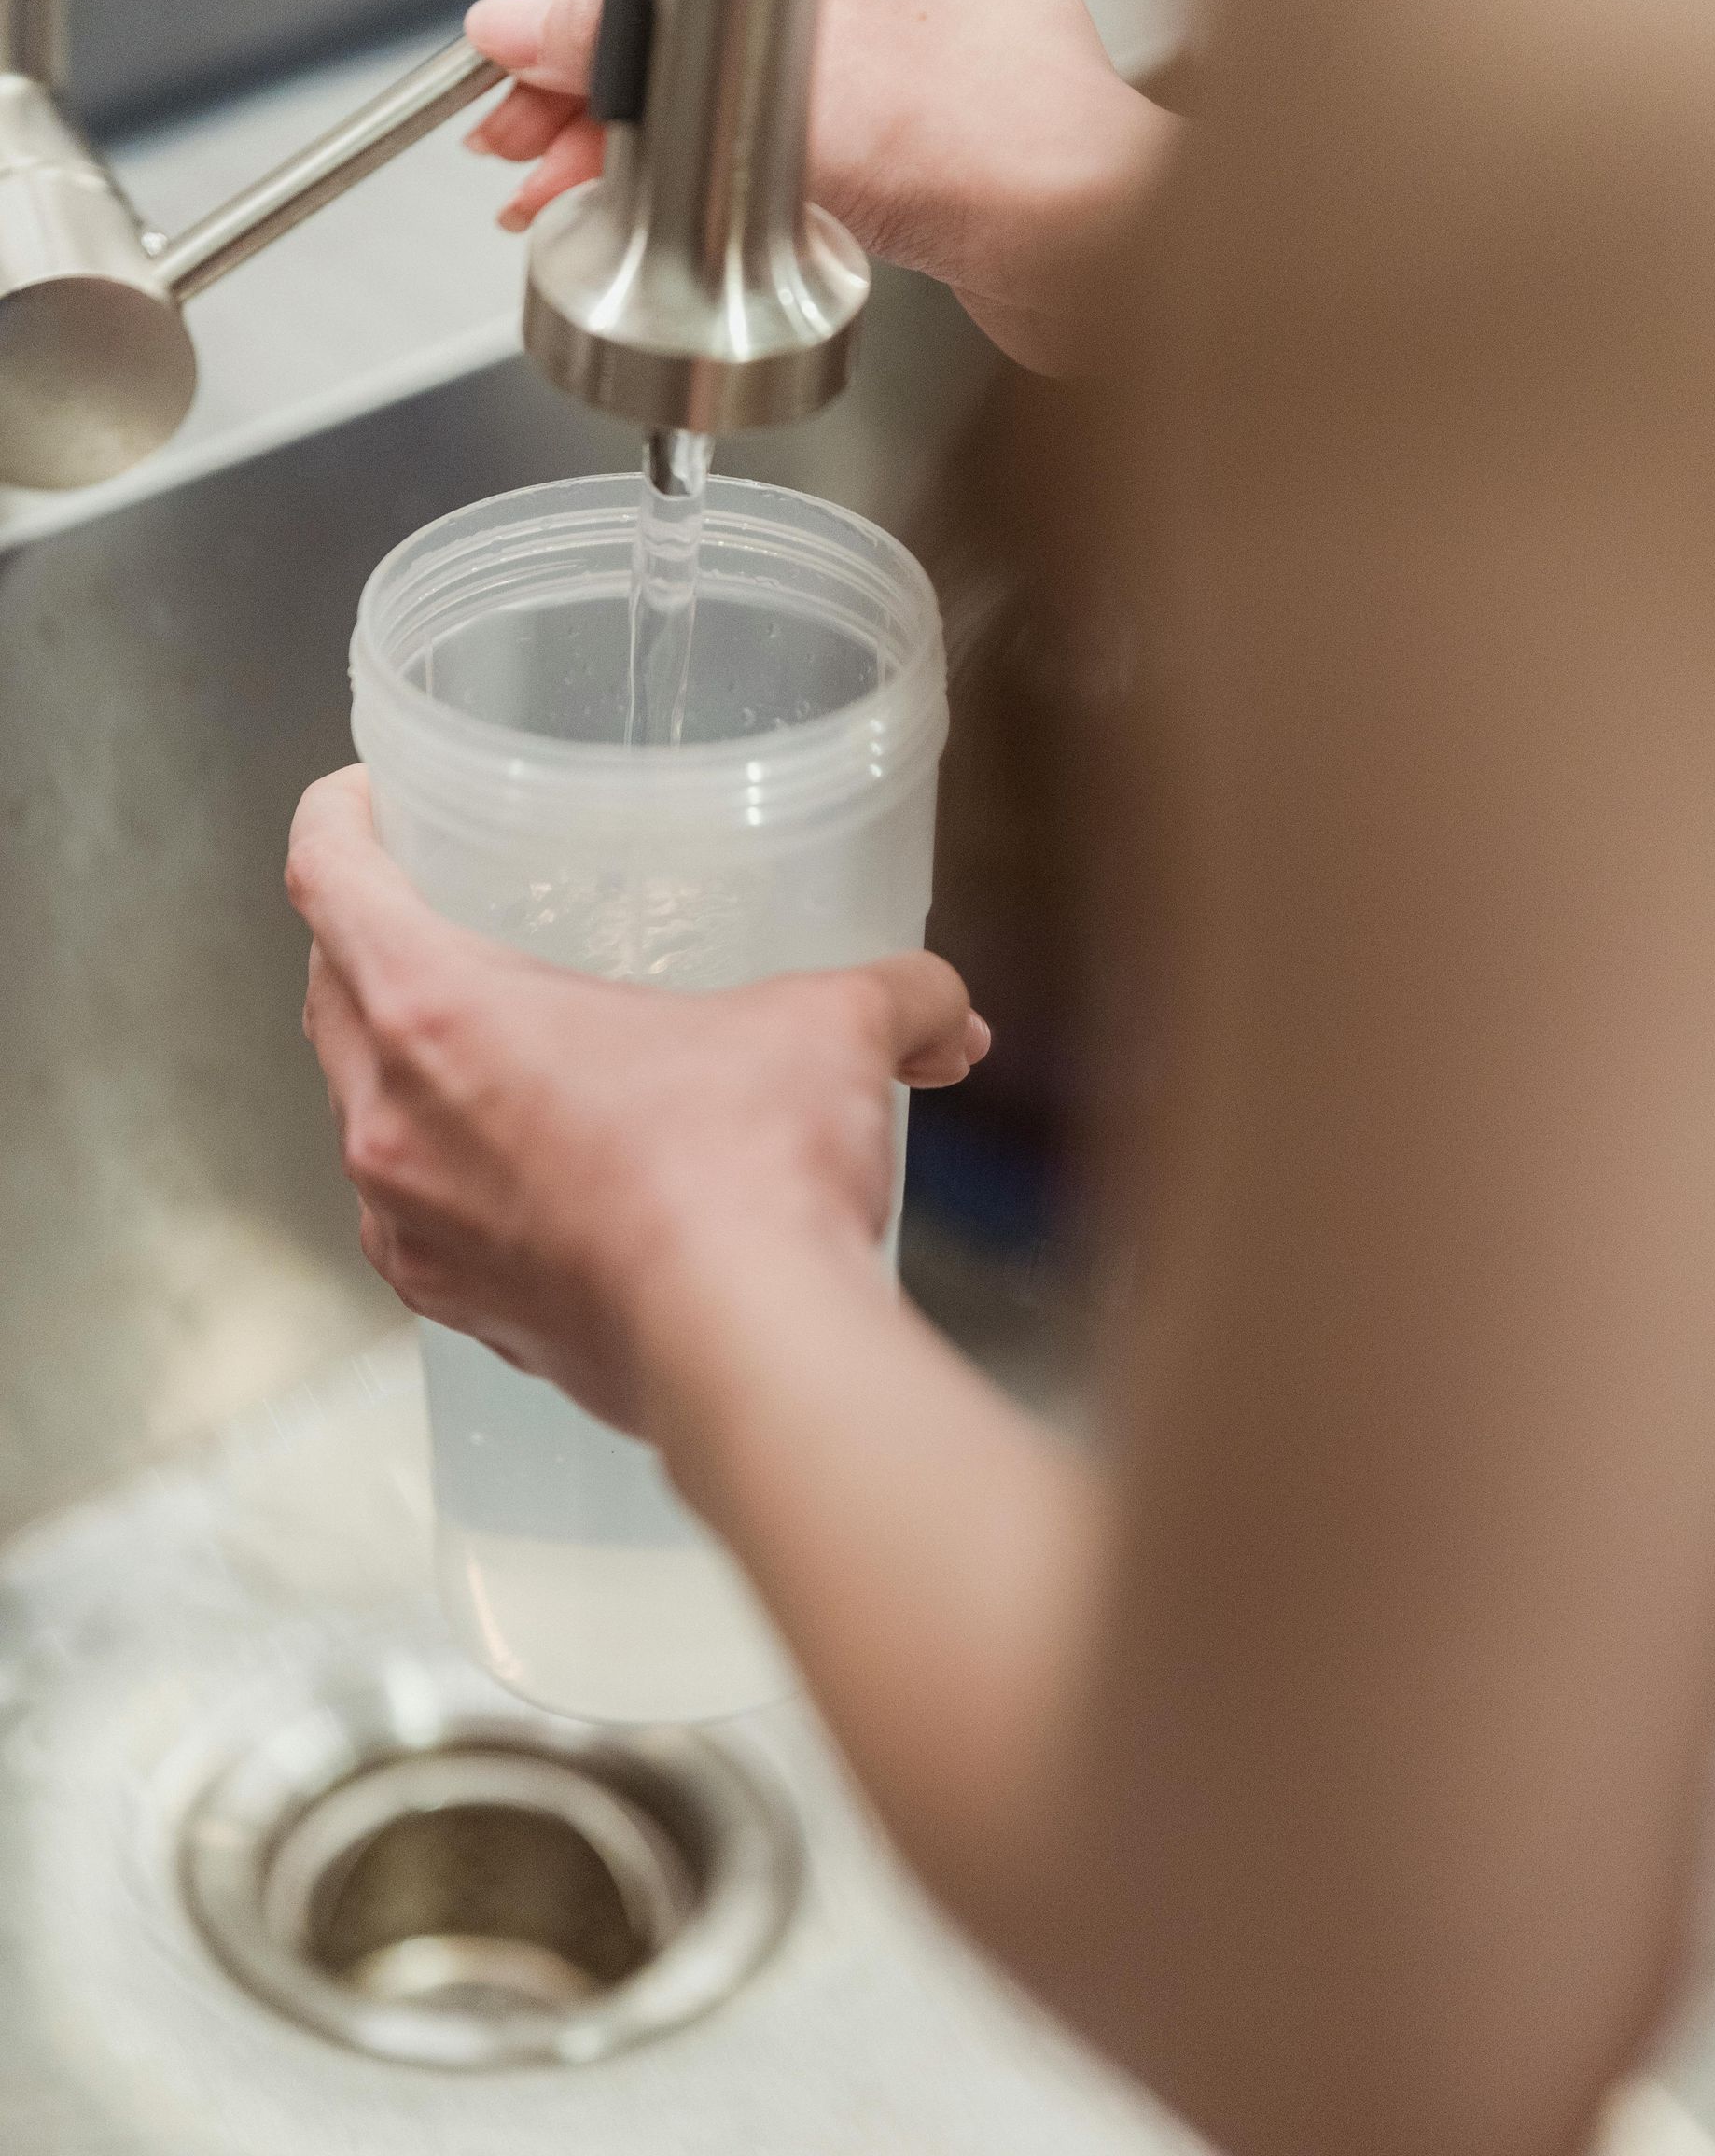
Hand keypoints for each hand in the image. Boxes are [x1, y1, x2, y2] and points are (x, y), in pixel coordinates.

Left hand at [286, 768, 988, 1442]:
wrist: (743, 1353)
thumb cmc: (745, 1173)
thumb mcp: (828, 1033)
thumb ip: (891, 1000)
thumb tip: (946, 1018)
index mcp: (437, 1009)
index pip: (328, 879)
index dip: (336, 820)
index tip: (364, 801)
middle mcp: (390, 1119)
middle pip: (327, 997)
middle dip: (365, 949)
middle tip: (429, 915)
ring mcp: (410, 1227)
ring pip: (363, 1116)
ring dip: (407, 1077)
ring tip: (488, 1057)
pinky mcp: (456, 1307)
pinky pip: (417, 1223)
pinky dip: (454, 1185)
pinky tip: (533, 1178)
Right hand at [462, 0, 1176, 372]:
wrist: (1076, 245)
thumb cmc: (970, 141)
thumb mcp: (746, 82)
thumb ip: (616, 45)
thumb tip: (522, 27)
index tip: (525, 25)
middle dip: (609, 60)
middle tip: (530, 116)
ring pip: (747, 25)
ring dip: (656, 104)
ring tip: (571, 165)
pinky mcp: (941, 60)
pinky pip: (803, 69)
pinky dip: (728, 120)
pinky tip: (656, 170)